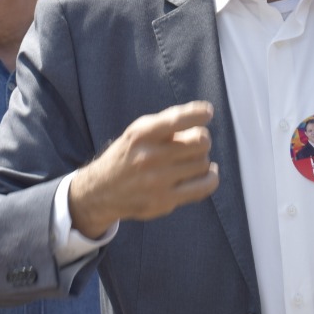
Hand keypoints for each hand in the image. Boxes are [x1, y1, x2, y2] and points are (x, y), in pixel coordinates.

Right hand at [69, 101, 219, 238]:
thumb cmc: (129, 155)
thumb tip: (204, 114)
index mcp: (141, 134)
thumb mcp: (137, 131)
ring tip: (190, 160)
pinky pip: (204, 186)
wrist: (102, 191)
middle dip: (202, 139)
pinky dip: (211, 177)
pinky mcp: (165, 201)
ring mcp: (158, 181)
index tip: (207, 113)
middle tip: (194, 142)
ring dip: (202, 159)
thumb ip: (167, 121)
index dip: (200, 114)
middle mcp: (149, 157)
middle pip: (200, 141)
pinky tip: (207, 173)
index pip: (179, 119)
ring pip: (203, 163)